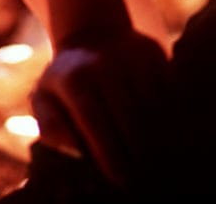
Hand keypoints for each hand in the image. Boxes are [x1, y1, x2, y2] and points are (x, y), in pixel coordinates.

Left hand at [31, 27, 170, 189]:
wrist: (91, 35)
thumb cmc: (66, 82)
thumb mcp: (44, 99)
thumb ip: (50, 126)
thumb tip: (73, 142)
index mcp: (75, 79)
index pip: (96, 122)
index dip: (110, 154)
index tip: (120, 179)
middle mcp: (105, 63)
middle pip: (131, 117)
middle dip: (138, 152)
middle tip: (142, 176)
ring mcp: (132, 55)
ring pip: (154, 106)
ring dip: (157, 136)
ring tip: (156, 159)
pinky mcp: (154, 53)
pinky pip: (169, 90)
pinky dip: (171, 114)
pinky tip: (165, 133)